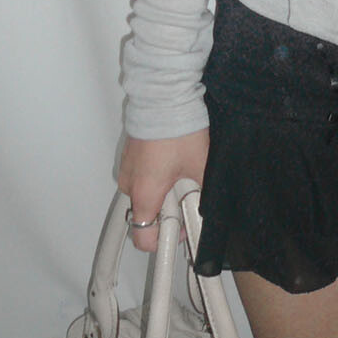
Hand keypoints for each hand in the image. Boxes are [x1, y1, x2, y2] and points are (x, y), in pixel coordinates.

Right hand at [117, 134, 208, 254]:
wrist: (164, 97)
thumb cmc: (178, 130)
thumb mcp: (202, 168)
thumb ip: (205, 196)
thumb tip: (210, 210)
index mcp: (144, 194)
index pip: (142, 237)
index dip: (164, 239)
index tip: (180, 230)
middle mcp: (129, 184)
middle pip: (146, 215)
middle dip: (167, 212)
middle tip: (188, 196)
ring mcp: (127, 169)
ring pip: (144, 195)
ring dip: (161, 193)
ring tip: (181, 175)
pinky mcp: (130, 156)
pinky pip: (141, 177)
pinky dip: (155, 177)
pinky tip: (172, 162)